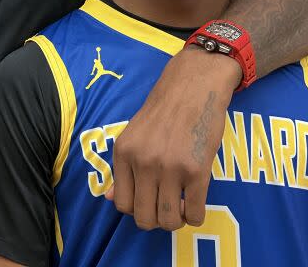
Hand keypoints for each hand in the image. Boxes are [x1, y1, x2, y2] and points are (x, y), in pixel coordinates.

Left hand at [106, 45, 240, 230]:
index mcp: (124, 153)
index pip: (122, 204)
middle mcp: (143, 162)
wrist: (193, 86)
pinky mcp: (197, 170)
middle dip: (156, 221)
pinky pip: (195, 213)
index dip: (137, 209)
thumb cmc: (163, 111)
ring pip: (169, 220)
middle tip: (166, 209)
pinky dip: (195, 217)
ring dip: (176, 221)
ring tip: (181, 208)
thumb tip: (109, 198)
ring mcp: (170, 167)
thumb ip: (123, 167)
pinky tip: (196, 205)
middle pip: (144, 218)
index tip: (148, 202)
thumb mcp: (133, 135)